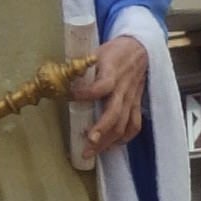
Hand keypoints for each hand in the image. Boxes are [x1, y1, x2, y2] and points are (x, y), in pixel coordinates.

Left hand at [68, 34, 149, 156]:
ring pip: (123, 125)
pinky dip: (124, 139)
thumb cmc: (114, 52)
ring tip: (92, 151)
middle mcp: (123, 88)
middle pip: (114, 114)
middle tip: (85, 144)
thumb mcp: (97, 52)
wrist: (140, 49)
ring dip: (108, 141)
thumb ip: (83, 67)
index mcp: (112, 73)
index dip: (83, 94)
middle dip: (100, 132)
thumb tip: (60, 79)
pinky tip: (111, 146)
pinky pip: (134, 126)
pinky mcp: (136, 104)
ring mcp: (131, 99)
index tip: (67, 97)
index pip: (99, 88)